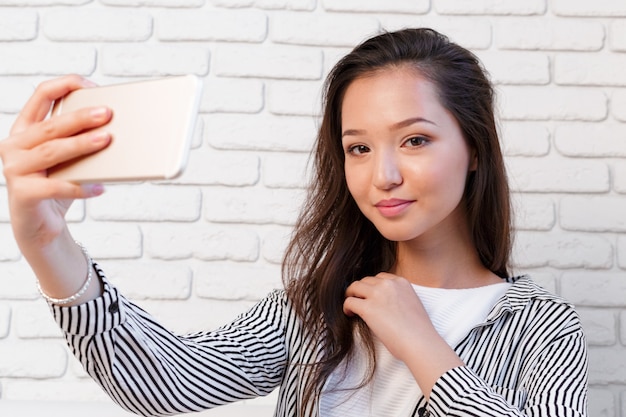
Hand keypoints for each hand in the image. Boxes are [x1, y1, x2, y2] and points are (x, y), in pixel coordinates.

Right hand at [0, 75, 111, 251]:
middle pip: (51, 125)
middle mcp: (15, 145)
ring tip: (106, 140)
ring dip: (82, 145)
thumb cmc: (57, 185)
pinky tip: (100, 187)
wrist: (40, 225)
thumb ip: (77, 141)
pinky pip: (55, 187)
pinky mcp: (23, 194)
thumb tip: (113, 128)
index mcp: (25, 129)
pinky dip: (80, 187)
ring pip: (52, 152)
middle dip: (81, 117)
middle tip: (107, 113)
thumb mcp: (67, 158)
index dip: (65, 85)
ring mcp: (15, 169)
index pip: (41, 95)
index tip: (91, 85)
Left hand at [344, 272, 429, 360]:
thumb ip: (398, 297)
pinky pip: (349, 302)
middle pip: (366, 280)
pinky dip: (347, 307)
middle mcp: (389, 284)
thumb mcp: (412, 304)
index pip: (380, 278)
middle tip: (358, 300)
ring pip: (354, 287)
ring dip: (351, 295)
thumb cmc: (418, 331)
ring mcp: (378, 295)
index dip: (373, 287)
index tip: (370, 295)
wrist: (420, 343)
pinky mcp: (368, 308)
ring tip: (352, 306)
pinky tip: (350, 314)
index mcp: (402, 282)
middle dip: (361, 290)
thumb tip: (383, 304)